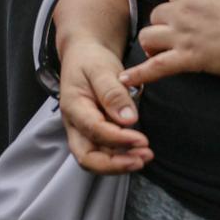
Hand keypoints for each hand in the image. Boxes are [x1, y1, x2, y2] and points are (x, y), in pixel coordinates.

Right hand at [57, 39, 150, 174]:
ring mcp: (84, 130)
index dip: (118, 139)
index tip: (142, 140)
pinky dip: (122, 156)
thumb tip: (128, 120)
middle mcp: (75, 124)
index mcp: (73, 106)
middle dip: (114, 164)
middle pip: (86, 157)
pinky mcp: (95, 133)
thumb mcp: (101, 70)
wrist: (84, 54)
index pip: (93, 130)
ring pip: (96, 159)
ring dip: (120, 163)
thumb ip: (113, 94)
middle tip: (141, 159)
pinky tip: (140, 151)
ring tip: (146, 156)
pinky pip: (105, 152)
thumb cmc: (91, 60)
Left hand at [123, 0, 219, 87]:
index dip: (179, 8)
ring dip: (151, 44)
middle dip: (162, 26)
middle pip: (157, 16)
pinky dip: (139, 74)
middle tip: (173, 37)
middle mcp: (183, 13)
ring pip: (149, 36)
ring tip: (155, 52)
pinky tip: (125, 80)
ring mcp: (183, 36)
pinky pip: (156, 67)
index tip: (187, 16)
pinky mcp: (189, 58)